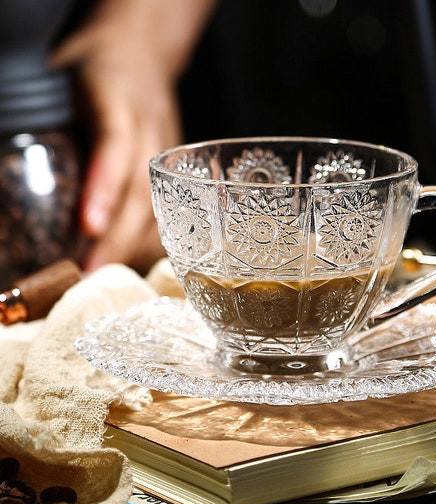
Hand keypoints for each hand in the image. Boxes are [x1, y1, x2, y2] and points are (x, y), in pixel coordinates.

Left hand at [51, 0, 217, 272]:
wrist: (144, 53)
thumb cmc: (96, 63)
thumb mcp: (61, 73)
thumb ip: (41, 114)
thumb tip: (5, 171)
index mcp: (120, 98)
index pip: (116, 144)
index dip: (105, 186)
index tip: (89, 226)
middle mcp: (152, 128)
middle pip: (142, 190)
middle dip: (118, 235)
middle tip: (90, 273)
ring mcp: (169, 153)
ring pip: (160, 207)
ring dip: (134, 246)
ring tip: (105, 277)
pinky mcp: (177, 171)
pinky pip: (168, 211)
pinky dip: (148, 240)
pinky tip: (129, 261)